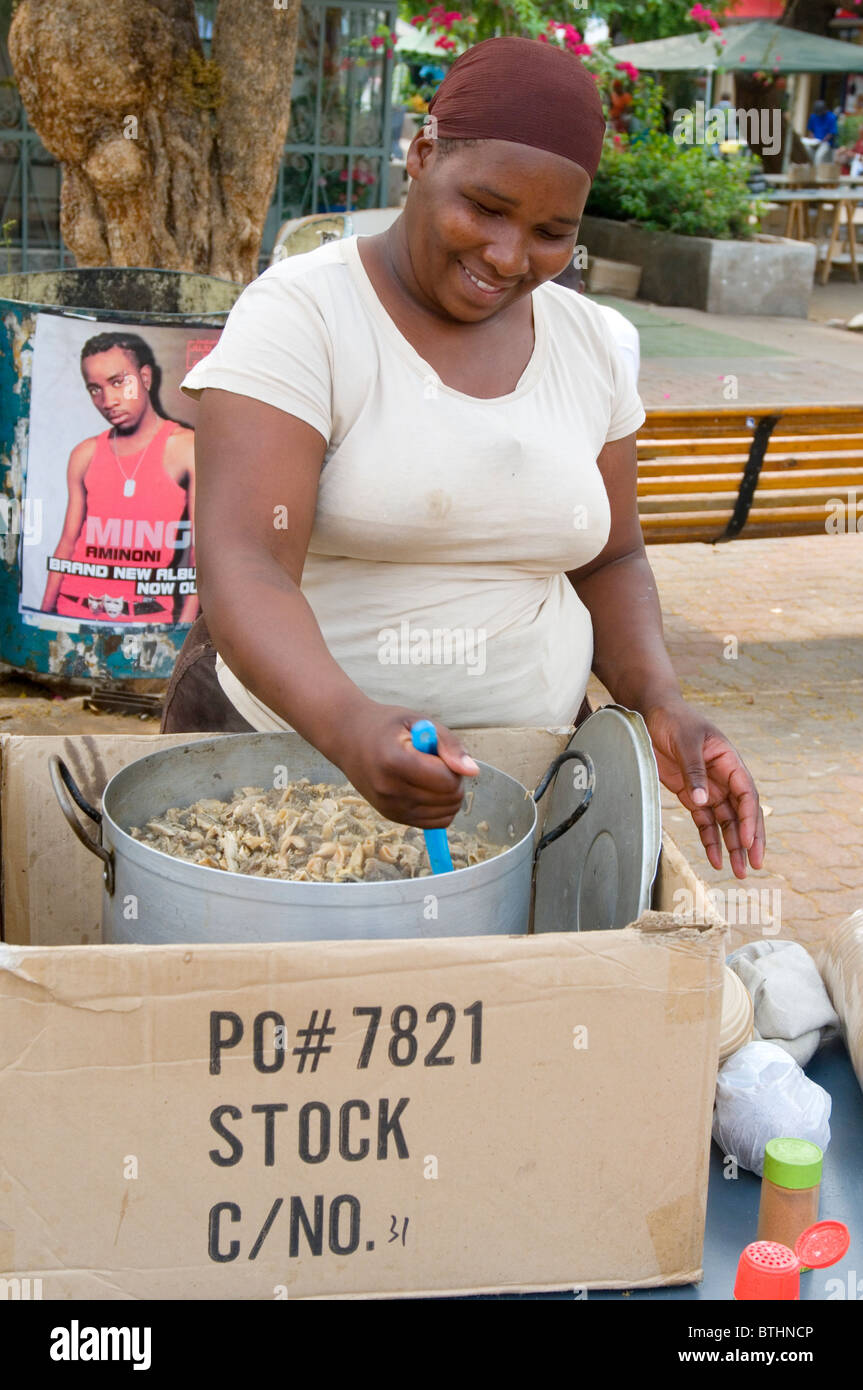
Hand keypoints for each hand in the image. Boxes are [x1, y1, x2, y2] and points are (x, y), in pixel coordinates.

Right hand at [330, 700, 478, 828]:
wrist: (348, 738)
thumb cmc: (387, 726)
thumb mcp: (419, 722)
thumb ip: (449, 744)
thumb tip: (472, 771)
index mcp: (395, 761)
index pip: (447, 780)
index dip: (454, 766)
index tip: (441, 753)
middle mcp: (390, 789)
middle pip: (449, 799)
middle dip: (454, 780)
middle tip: (437, 762)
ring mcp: (390, 807)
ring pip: (445, 814)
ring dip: (448, 795)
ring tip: (430, 774)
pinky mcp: (392, 817)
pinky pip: (434, 823)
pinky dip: (440, 808)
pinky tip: (426, 789)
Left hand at [643, 699, 765, 879]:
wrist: (651, 712)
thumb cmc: (673, 719)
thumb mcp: (685, 740)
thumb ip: (694, 769)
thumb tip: (702, 800)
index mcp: (729, 760)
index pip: (746, 794)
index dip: (750, 819)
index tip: (749, 841)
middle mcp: (724, 777)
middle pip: (742, 813)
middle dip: (750, 840)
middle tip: (754, 866)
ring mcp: (709, 788)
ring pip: (726, 822)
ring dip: (732, 846)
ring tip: (737, 871)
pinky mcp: (692, 795)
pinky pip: (706, 822)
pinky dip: (711, 841)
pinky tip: (715, 860)